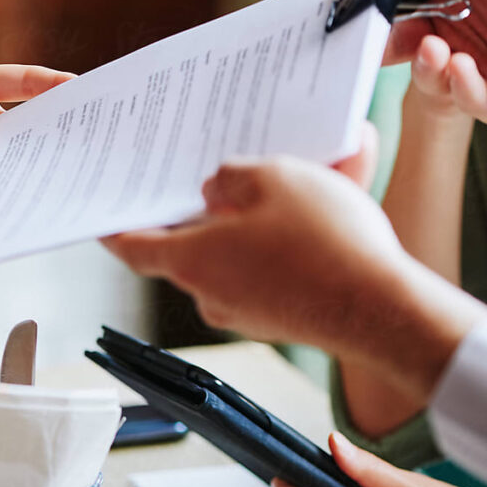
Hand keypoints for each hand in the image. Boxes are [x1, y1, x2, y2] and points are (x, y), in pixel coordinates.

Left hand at [104, 126, 403, 343]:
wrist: (386, 311)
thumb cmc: (326, 244)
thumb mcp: (274, 179)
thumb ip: (232, 177)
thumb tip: (217, 189)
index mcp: (193, 261)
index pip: (134, 247)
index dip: (115, 229)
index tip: (100, 220)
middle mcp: (213, 292)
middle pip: (195, 242)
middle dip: (214, 203)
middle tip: (226, 171)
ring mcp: (249, 310)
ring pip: (243, 250)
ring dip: (263, 215)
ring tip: (305, 170)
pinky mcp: (285, 316)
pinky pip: (276, 265)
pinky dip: (291, 237)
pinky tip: (328, 202)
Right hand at [379, 0, 486, 127]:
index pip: (402, 3)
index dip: (381, 10)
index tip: (363, 13)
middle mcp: (460, 30)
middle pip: (406, 44)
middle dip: (395, 45)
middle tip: (388, 44)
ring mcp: (475, 67)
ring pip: (429, 75)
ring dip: (427, 66)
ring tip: (438, 52)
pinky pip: (462, 99)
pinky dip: (459, 86)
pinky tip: (466, 70)